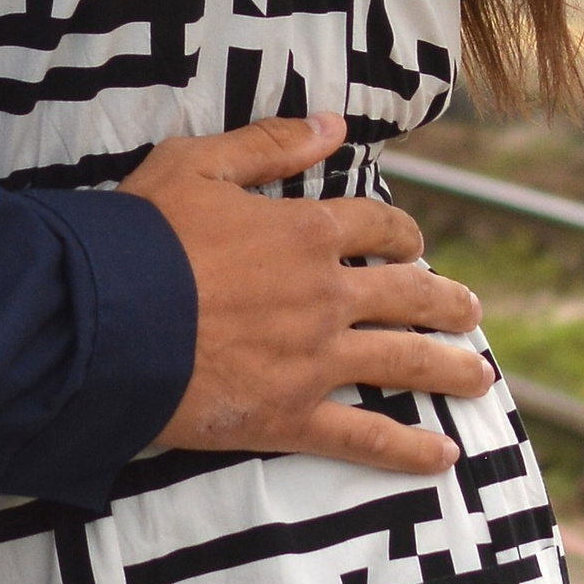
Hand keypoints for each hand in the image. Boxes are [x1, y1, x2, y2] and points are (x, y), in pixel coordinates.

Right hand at [123, 110, 494, 476]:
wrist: (101, 318)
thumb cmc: (141, 236)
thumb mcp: (197, 163)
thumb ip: (270, 144)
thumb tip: (334, 125)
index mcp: (305, 232)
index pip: (377, 229)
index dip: (403, 236)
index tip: (415, 247)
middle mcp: (325, 296)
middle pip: (409, 298)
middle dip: (447, 304)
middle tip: (471, 313)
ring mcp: (314, 360)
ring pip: (404, 364)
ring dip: (450, 369)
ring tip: (482, 377)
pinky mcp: (290, 417)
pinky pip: (365, 438)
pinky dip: (410, 451)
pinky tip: (445, 458)